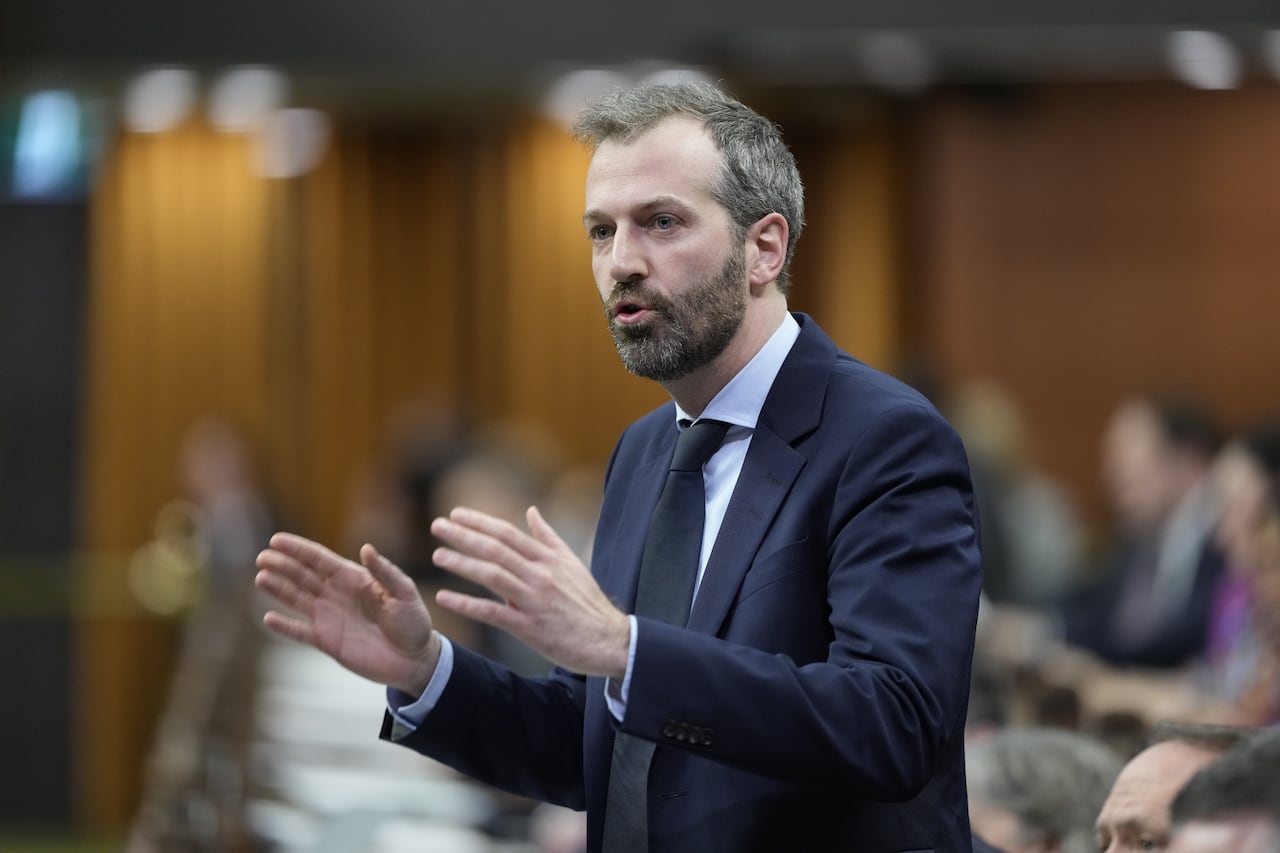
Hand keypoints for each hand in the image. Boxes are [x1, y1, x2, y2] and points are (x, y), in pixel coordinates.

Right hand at [255, 532, 440, 695]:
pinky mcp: (327, 641)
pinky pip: (300, 632)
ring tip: (260, 578)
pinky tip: (268, 617)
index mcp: (353, 578)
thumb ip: (385, 572)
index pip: (320, 560)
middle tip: (262, 557)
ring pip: (297, 599)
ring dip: (278, 589)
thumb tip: (366, 549)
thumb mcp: (405, 593)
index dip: (298, 549)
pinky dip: (285, 626)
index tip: (277, 540)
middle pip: (303, 576)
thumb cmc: (413, 622)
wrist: (414, 659)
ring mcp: (329, 617)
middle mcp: (336, 594)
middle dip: (282, 566)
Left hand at [431, 505, 629, 678]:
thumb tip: (531, 510)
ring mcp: (534, 600)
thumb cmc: (588, 603)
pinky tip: (444, 598)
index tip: (456, 513)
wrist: (609, 640)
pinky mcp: (530, 627)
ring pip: (492, 575)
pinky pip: (493, 612)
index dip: (480, 522)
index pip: (508, 534)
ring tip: (438, 555)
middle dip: (464, 536)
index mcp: (549, 558)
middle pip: (496, 549)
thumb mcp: (571, 563)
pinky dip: (466, 604)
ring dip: (462, 564)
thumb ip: (548, 537)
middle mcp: (540, 575)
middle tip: (437, 526)